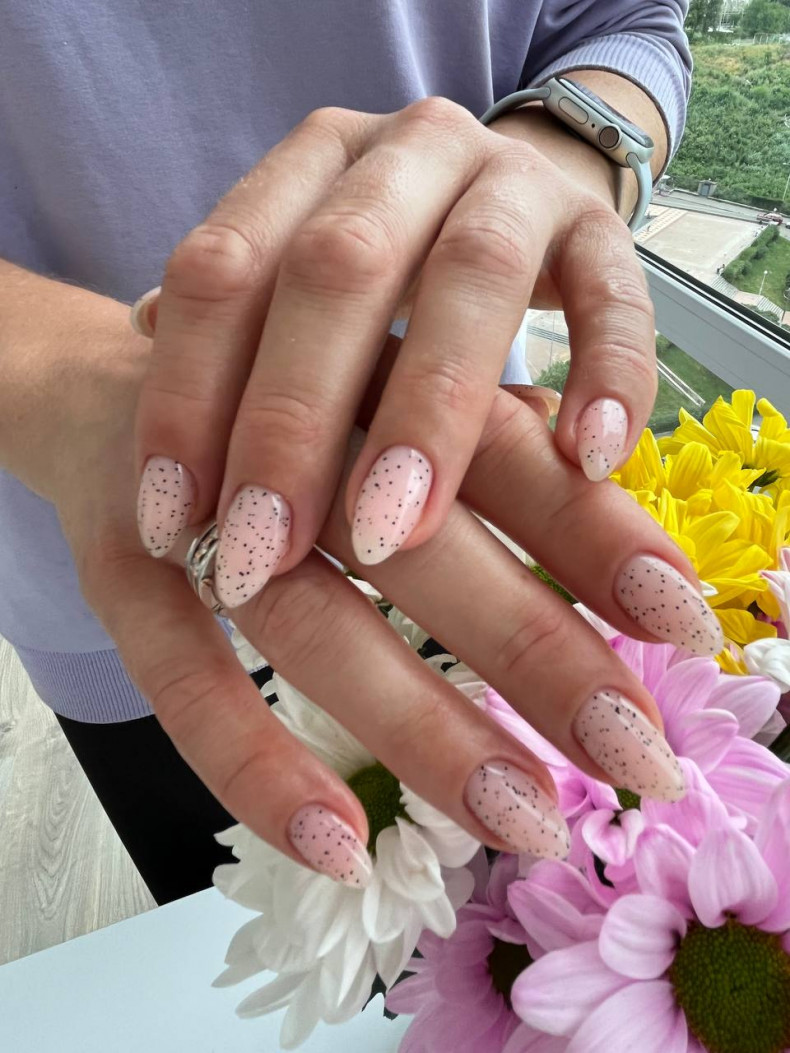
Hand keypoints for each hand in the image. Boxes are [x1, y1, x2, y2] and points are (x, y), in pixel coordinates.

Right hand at [69, 332, 716, 886]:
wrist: (99, 375)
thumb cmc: (282, 406)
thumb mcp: (388, 402)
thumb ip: (492, 458)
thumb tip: (620, 559)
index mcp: (378, 373)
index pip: (502, 445)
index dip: (595, 532)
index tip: (684, 623)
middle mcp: (293, 428)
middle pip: (419, 537)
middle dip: (535, 648)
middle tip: (637, 753)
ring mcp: (197, 496)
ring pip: (310, 614)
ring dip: (419, 723)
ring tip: (523, 817)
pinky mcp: (117, 559)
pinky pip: (179, 670)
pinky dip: (253, 759)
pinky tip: (337, 843)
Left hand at [134, 94, 656, 612]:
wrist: (510, 204)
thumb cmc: (389, 277)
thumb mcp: (302, 293)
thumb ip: (237, 338)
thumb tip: (152, 400)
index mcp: (310, 165)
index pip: (222, 266)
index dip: (185, 397)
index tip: (171, 524)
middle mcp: (406, 155)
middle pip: (336, 268)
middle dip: (293, 420)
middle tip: (263, 552)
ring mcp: (513, 183)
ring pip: (471, 276)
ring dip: (430, 414)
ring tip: (398, 532)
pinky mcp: (602, 233)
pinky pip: (616, 298)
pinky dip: (607, 378)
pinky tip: (586, 465)